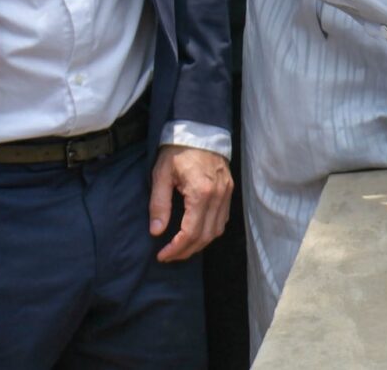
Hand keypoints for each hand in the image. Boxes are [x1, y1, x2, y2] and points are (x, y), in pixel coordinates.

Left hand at [150, 145, 232, 262]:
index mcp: (201, 192)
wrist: (199, 130)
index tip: (162, 255)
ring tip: (181, 247)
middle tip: (169, 255)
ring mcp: (227, 193)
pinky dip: (210, 231)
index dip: (176, 248)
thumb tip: (157, 231)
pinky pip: (223, 219)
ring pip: (217, 230)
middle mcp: (218, 195)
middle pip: (206, 235)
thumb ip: (159, 204)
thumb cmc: (177, 152)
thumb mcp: (161, 175)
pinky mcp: (229, 190)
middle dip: (186, 251)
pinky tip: (196, 232)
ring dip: (199, 243)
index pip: (191, 232)